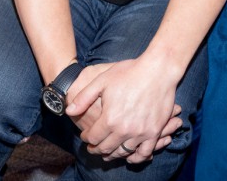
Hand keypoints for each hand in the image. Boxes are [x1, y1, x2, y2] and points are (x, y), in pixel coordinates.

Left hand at [65, 60, 183, 163]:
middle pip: (106, 148)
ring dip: (113, 154)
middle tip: (93, 147)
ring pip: (123, 152)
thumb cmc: (129, 72)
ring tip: (108, 152)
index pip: (93, 137)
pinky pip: (144, 153)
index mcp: (110, 118)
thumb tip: (69, 111)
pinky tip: (130, 155)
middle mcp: (124, 130)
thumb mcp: (102, 81)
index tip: (85, 137)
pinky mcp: (154, 132)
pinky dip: (136, 157)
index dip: (86, 138)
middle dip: (96, 149)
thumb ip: (84, 98)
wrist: (158, 70)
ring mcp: (141, 132)